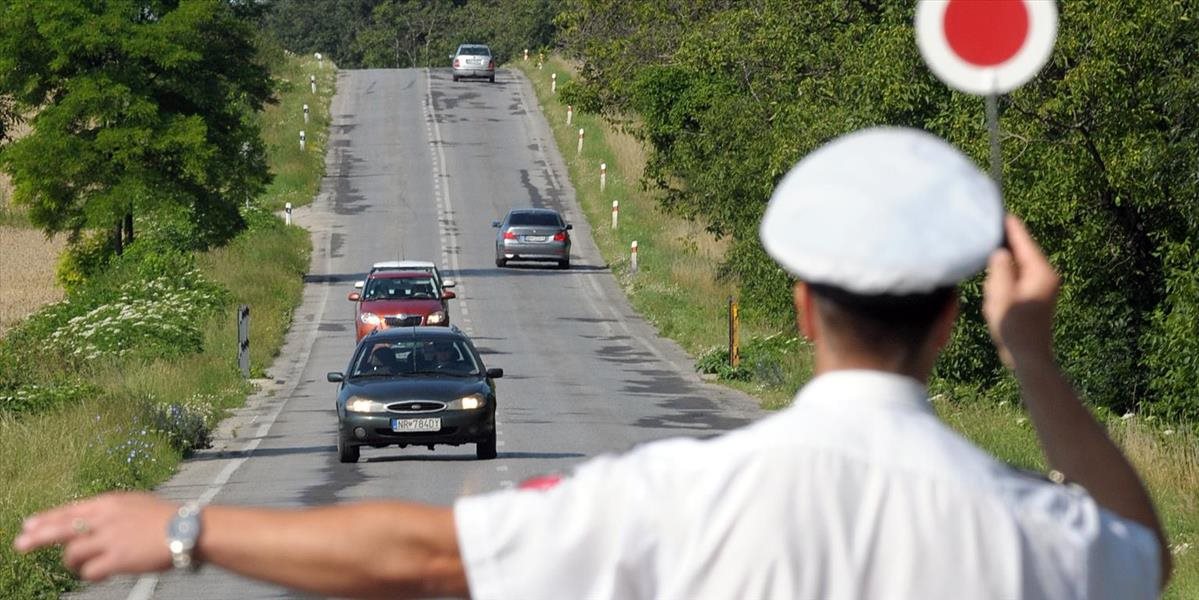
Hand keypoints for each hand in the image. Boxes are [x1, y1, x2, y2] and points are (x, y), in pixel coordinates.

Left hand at [13, 492, 176, 580]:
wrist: (187, 529)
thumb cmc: (165, 517)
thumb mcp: (134, 503)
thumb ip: (110, 511)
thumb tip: (89, 521)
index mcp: (109, 502)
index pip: (69, 510)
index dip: (47, 518)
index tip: (28, 524)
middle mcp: (106, 519)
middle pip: (61, 528)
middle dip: (38, 537)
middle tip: (19, 544)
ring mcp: (110, 539)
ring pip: (73, 553)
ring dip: (73, 562)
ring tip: (80, 565)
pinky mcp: (118, 559)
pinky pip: (90, 571)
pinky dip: (91, 573)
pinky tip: (99, 574)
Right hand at [983, 215, 1061, 367]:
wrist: (1029, 357)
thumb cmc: (1014, 327)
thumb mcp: (1000, 294)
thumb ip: (1000, 268)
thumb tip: (1000, 251)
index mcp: (1041, 271)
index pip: (1024, 240)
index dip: (1009, 225)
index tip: (997, 210)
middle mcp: (1047, 275)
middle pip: (1022, 251)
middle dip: (1003, 246)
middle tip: (984, 233)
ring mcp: (1045, 286)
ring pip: (1020, 265)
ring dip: (1003, 265)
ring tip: (986, 261)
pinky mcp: (1038, 296)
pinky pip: (1020, 277)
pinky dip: (1006, 276)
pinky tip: (993, 282)